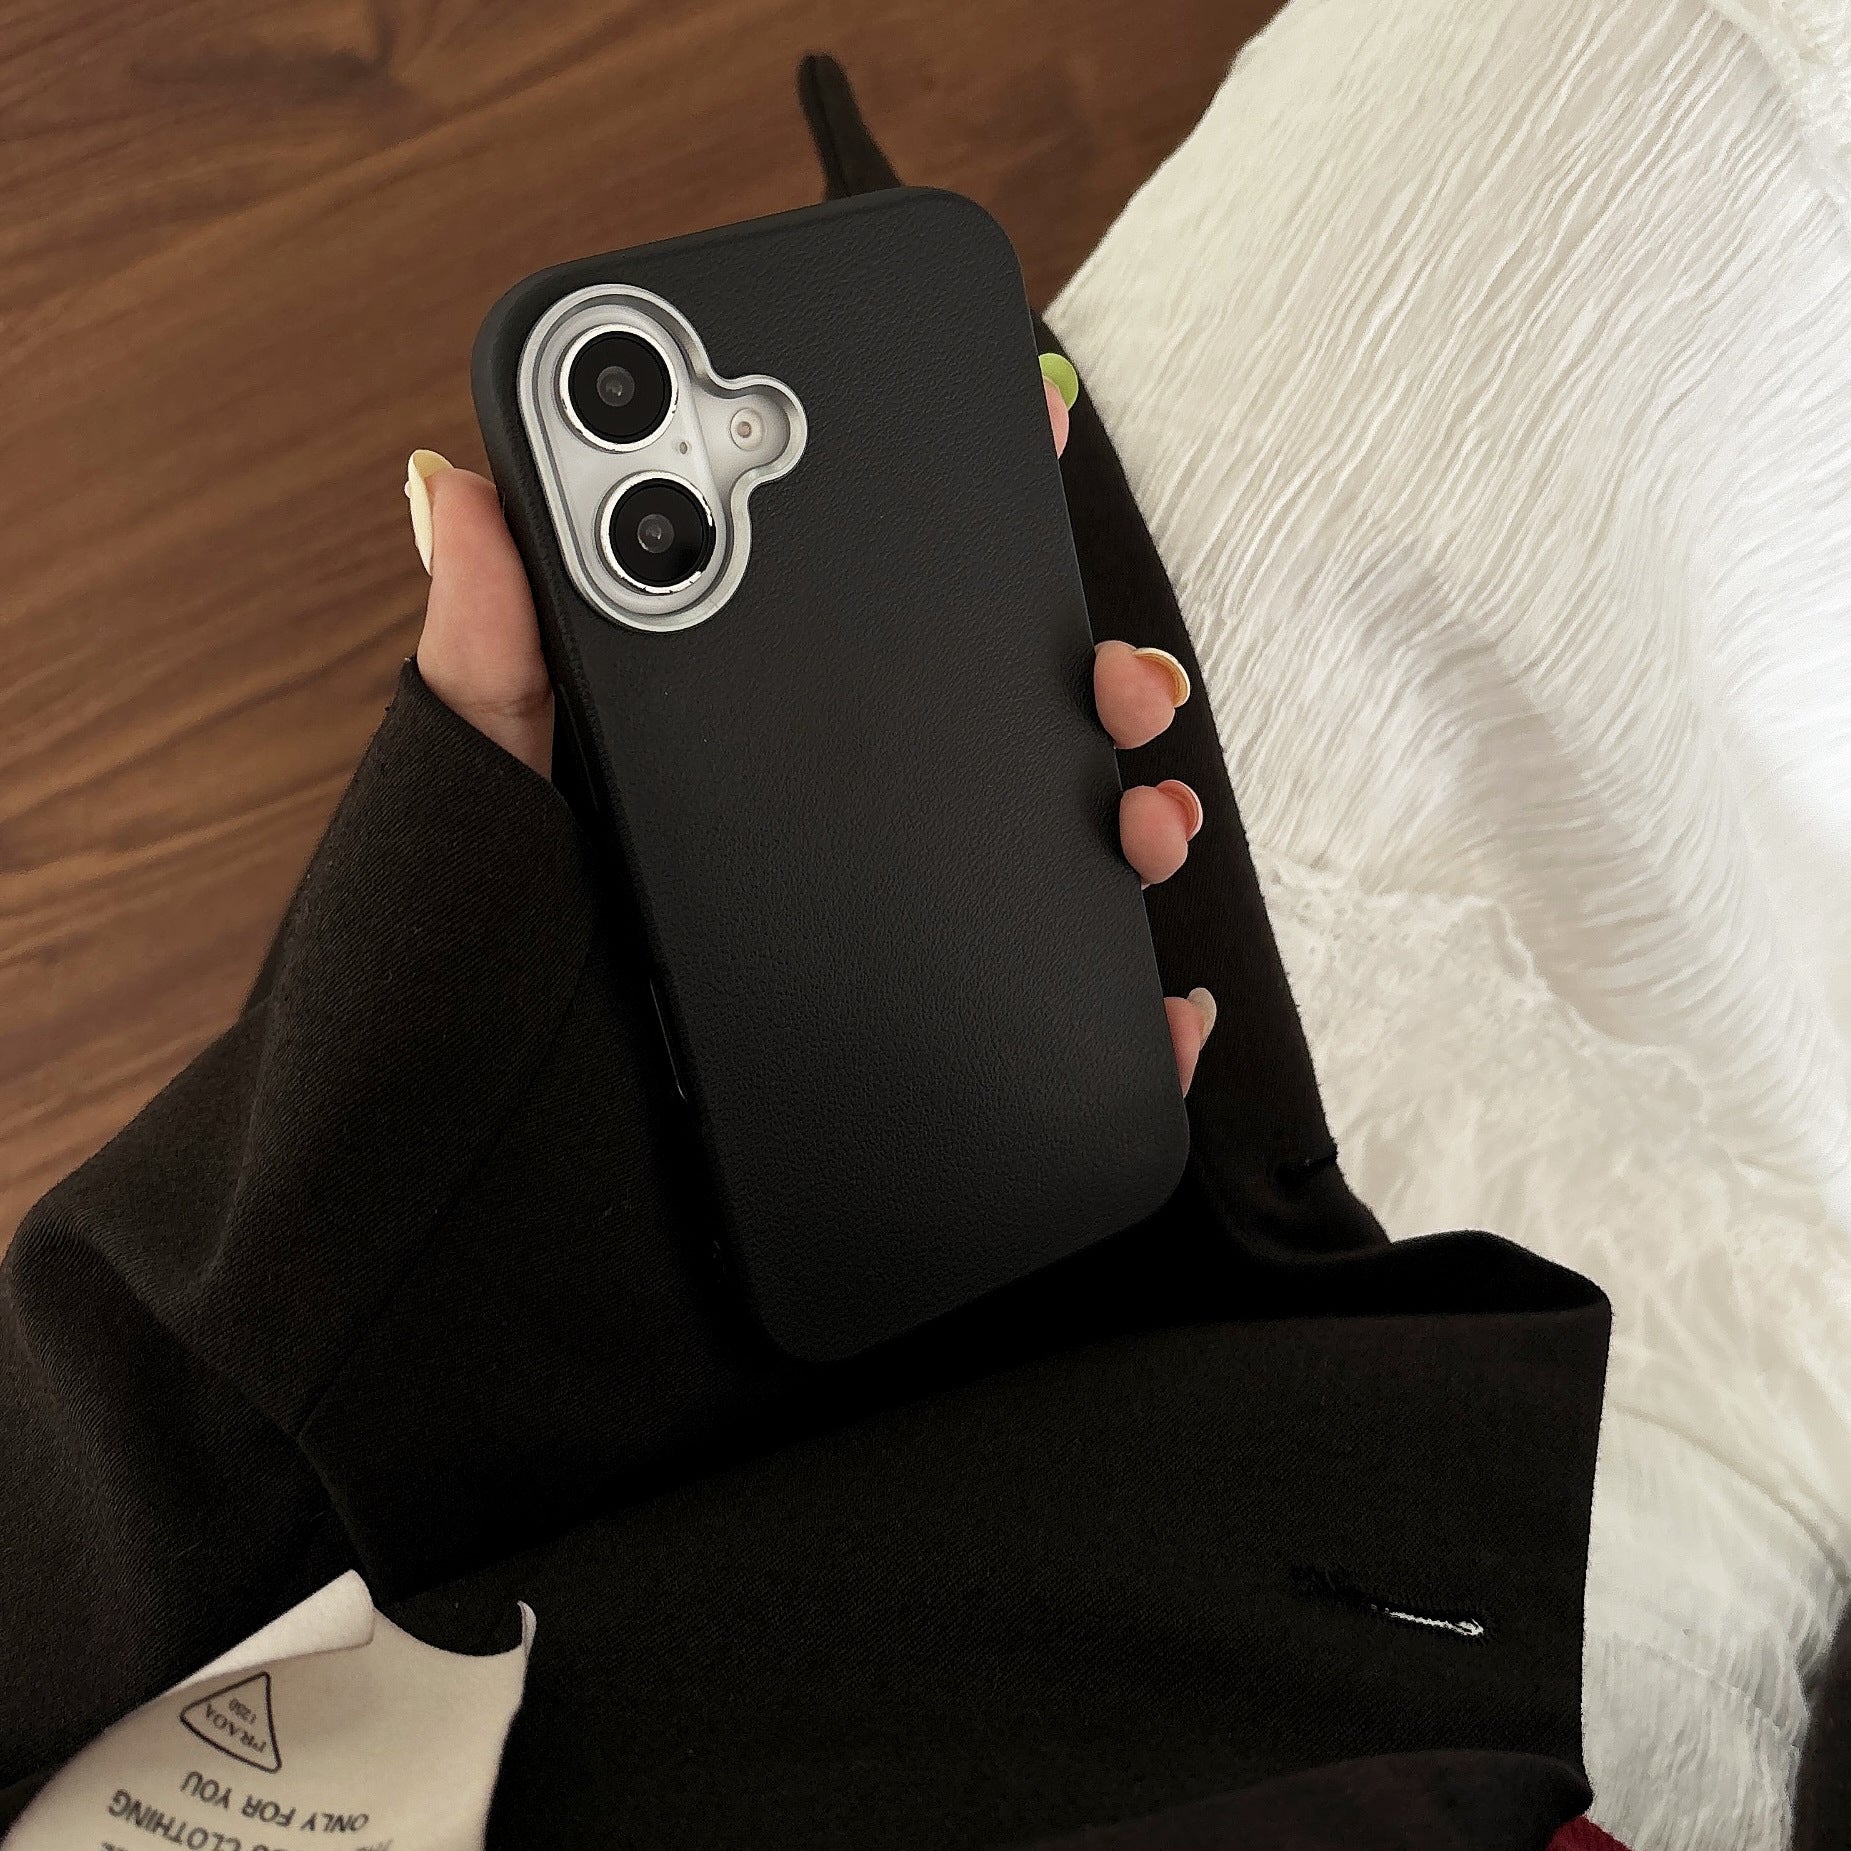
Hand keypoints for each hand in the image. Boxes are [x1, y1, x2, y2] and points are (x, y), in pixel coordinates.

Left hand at [408, 356, 1215, 1090]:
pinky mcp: (889, 1070)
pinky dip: (1117, 1018)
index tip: (1023, 430)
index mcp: (717, 752)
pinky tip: (1158, 1004)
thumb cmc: (446, 1006)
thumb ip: (485, 662)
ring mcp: (856, 951)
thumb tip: (461, 484)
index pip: (843, 610)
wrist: (470, 1212)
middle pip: (975, 730)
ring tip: (1147, 822)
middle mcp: (802, 838)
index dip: (940, 520)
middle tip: (1114, 672)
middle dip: (1076, 679)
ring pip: (1029, 863)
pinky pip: (1032, 1027)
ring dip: (1122, 824)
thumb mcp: (466, 809)